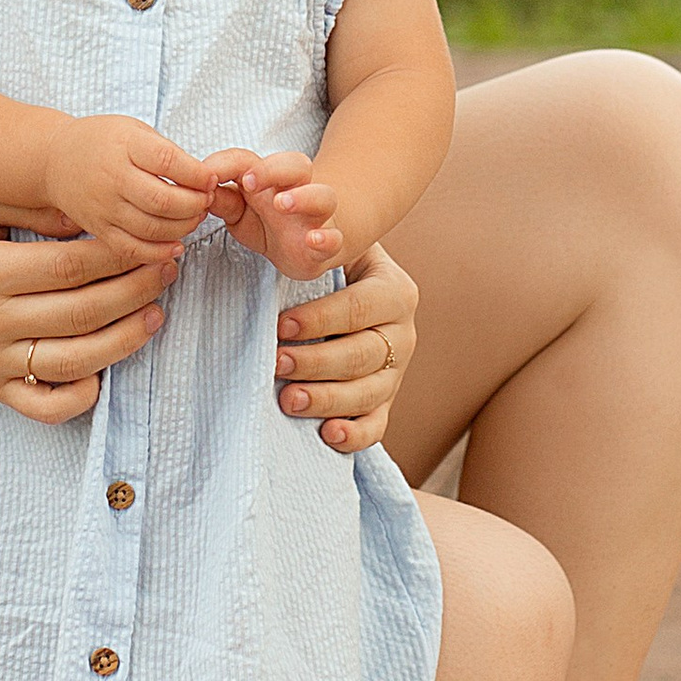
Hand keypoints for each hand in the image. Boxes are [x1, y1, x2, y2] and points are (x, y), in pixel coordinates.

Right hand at [0, 192, 171, 421]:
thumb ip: (27, 207)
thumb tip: (86, 212)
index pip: (69, 266)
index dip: (119, 255)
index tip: (153, 242)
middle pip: (81, 312)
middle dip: (134, 291)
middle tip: (168, 270)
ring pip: (73, 361)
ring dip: (125, 340)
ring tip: (156, 314)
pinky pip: (45, 406)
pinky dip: (81, 396)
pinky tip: (106, 369)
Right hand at [42, 114, 213, 259]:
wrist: (55, 161)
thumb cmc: (103, 142)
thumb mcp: (134, 130)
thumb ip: (166, 152)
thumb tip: (202, 179)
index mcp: (125, 146)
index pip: (168, 161)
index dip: (197, 174)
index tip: (211, 178)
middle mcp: (113, 179)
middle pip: (163, 201)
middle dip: (194, 204)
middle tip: (206, 201)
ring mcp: (105, 207)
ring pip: (152, 229)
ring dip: (183, 228)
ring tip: (194, 218)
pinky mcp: (100, 229)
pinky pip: (132, 249)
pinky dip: (159, 253)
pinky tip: (175, 246)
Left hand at [202, 148, 342, 281]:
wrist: (308, 246)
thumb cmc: (268, 222)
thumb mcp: (239, 212)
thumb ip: (222, 201)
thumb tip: (196, 190)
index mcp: (269, 179)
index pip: (248, 161)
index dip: (227, 164)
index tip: (207, 174)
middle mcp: (296, 189)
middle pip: (294, 164)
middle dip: (272, 169)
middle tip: (248, 181)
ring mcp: (316, 215)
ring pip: (322, 196)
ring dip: (303, 197)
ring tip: (283, 203)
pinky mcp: (328, 243)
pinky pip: (335, 237)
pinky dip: (327, 238)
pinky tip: (314, 239)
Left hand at [273, 241, 417, 453]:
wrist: (351, 290)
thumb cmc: (330, 267)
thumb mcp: (333, 249)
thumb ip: (317, 250)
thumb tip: (292, 245)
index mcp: (395, 291)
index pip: (359, 308)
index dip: (320, 319)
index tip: (280, 326)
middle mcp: (403, 334)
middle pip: (362, 355)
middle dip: (316, 362)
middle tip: (276, 364)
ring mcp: (396, 373)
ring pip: (368, 393)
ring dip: (327, 400)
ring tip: (288, 400)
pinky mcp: (385, 403)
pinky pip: (376, 426)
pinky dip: (355, 435)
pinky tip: (328, 435)